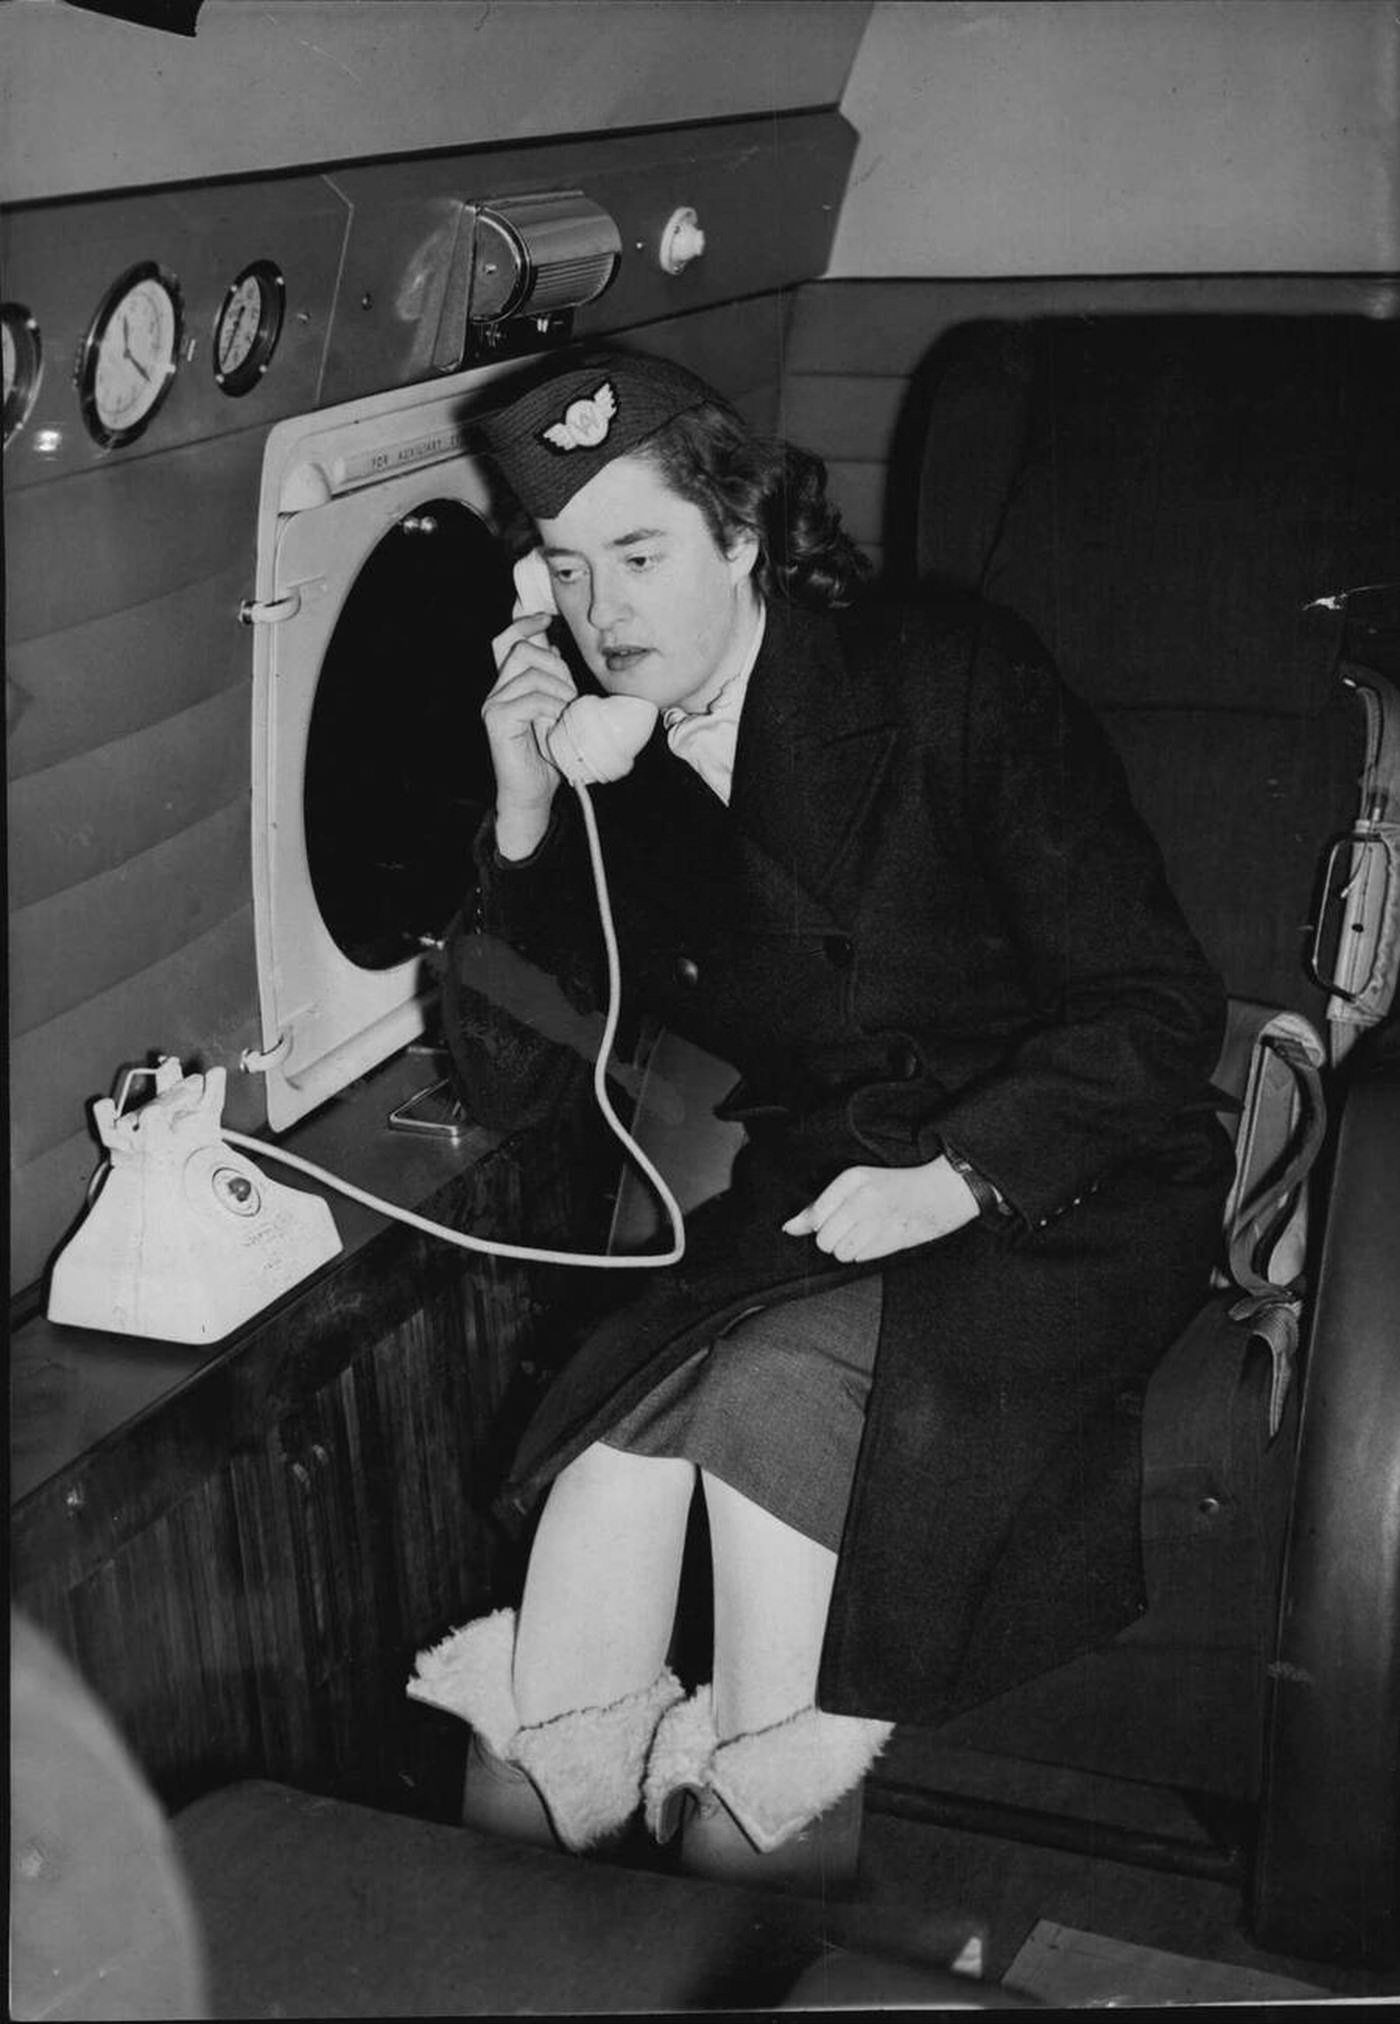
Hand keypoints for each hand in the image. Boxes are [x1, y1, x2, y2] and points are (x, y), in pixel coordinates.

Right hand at [484, 612, 576, 856]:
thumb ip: (553, 680)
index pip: (506, 640)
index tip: (546, 617)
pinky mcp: (496, 719)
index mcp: (509, 684)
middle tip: (570, 695)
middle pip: (522, 650)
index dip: (523, 622)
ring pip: (530, 673)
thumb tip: (556, 646)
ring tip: (566, 714)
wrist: (534, 794)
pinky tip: (558, 723)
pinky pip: (531, 698)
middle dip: (556, 666)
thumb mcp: (557, 709)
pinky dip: (552, 707)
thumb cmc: (550, 755)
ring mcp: (493, 704)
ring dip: (559, 690)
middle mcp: (496, 690)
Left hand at [782, 1157, 979, 1261]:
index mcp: (853, 1178)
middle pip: (824, 1239)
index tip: (836, 1217)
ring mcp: (879, 1219)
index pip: (815, 1216)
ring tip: (866, 1234)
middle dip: (833, 1239)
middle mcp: (864, 1198)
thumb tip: (789, 1228)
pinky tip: (879, 1238)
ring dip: (849, 1249)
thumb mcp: (857, 1185)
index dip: (821, 1223)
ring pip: (840, 1253)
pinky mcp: (892, 1238)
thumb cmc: (896, 1187)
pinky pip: (860, 1258)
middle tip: (852, 1227)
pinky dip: (865, 1253)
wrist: (943, 1191)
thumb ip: (820, 1207)